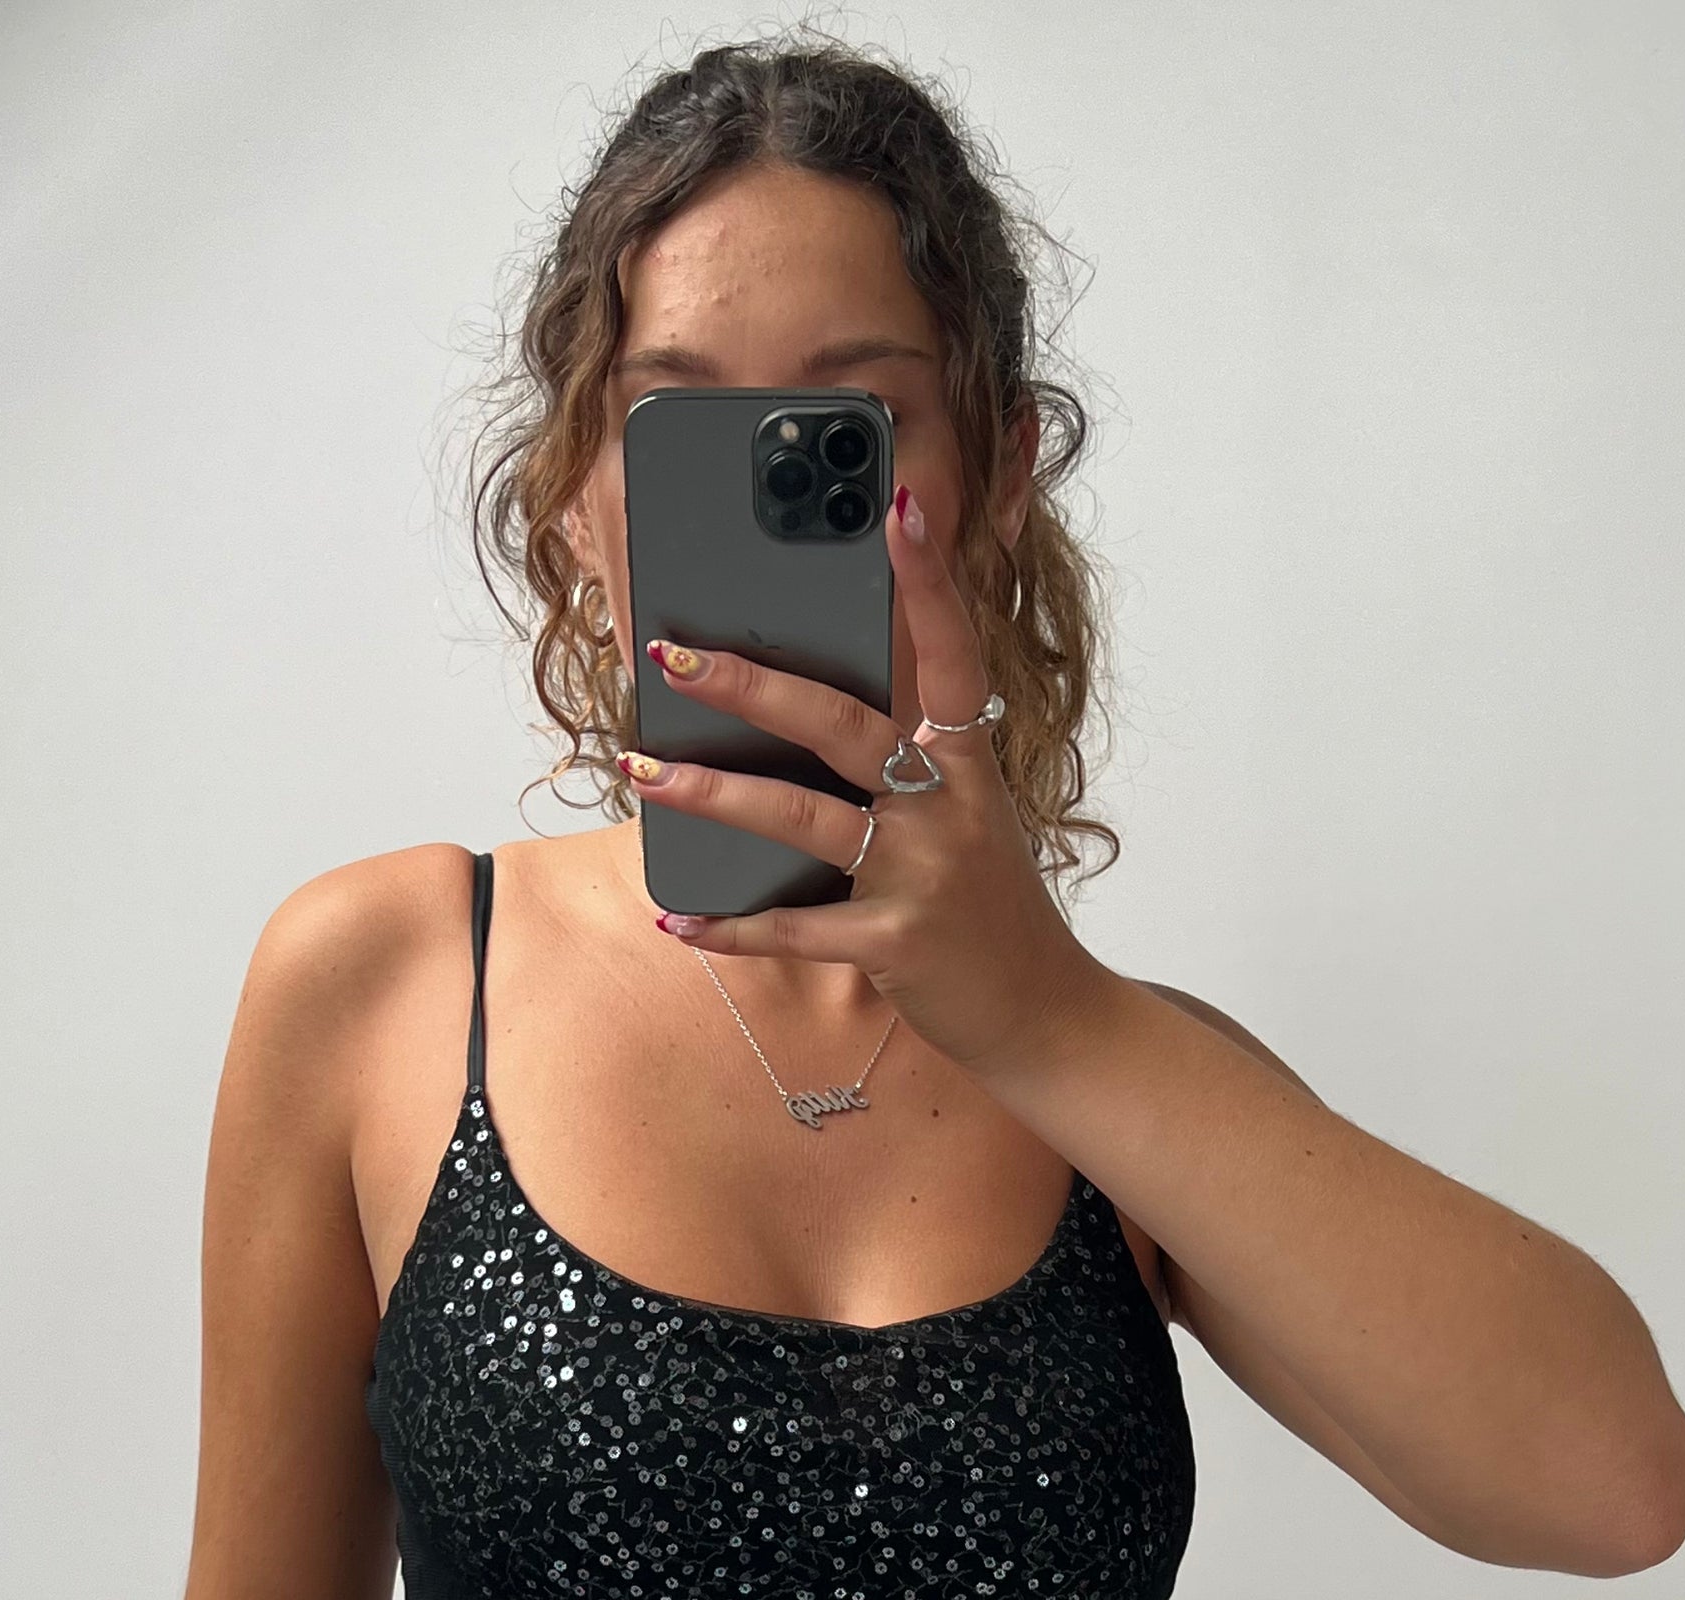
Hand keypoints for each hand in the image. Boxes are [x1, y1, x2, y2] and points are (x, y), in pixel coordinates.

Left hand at [618, 481, 1107, 1086]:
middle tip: (672, 655)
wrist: (1042, 1009)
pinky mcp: (894, 942)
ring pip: (803, 817)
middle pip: (841, 724)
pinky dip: (732, 928)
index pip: (953, 653)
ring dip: (713, 793)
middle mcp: (947, 806)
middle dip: (750, 685)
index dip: (928, 581)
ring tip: (642, 773)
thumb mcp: (966, 818)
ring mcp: (921, 874)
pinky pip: (796, 929)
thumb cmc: (989, 905)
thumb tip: (796, 721)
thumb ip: (902, 767)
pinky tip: (679, 921)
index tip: (900, 505)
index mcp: (966, 763)